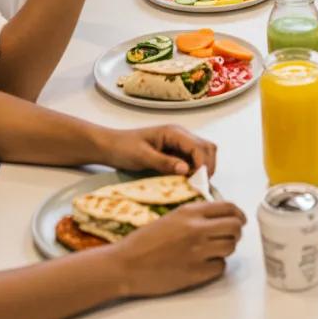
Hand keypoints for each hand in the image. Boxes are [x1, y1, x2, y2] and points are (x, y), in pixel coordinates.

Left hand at [98, 124, 217, 177]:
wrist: (109, 146)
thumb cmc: (123, 148)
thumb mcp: (142, 157)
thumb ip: (164, 162)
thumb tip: (186, 170)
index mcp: (173, 133)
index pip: (198, 146)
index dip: (202, 164)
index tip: (199, 182)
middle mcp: (181, 135)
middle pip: (207, 147)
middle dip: (208, 166)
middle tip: (200, 185)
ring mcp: (179, 142)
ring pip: (203, 152)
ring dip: (204, 167)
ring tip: (195, 184)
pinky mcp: (176, 151)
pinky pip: (193, 158)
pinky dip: (195, 169)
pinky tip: (188, 181)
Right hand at [112, 200, 245, 297]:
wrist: (125, 265)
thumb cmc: (144, 241)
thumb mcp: (172, 217)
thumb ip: (196, 215)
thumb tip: (221, 218)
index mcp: (191, 212)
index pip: (229, 207)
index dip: (238, 214)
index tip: (240, 219)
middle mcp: (197, 229)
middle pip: (235, 227)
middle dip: (236, 232)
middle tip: (230, 237)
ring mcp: (197, 251)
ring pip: (230, 247)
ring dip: (226, 249)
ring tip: (214, 250)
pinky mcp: (195, 273)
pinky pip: (220, 267)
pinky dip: (216, 266)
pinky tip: (205, 264)